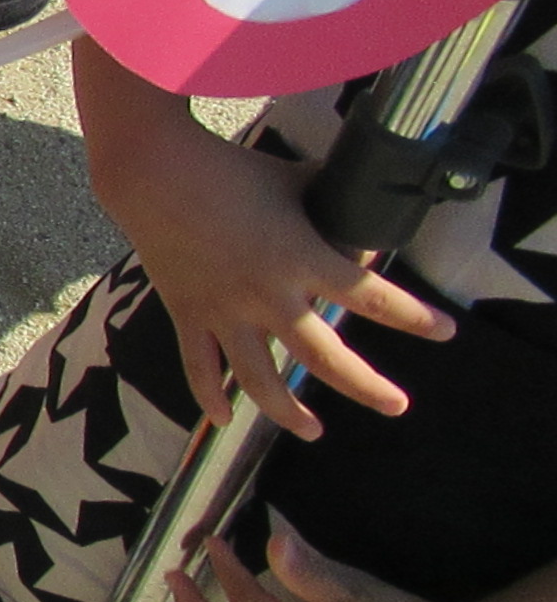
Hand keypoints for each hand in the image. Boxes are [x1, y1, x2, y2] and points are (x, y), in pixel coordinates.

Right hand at [95, 111, 450, 438]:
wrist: (156, 175)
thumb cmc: (231, 169)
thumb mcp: (294, 179)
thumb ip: (329, 197)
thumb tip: (357, 200)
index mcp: (302, 260)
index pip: (372, 298)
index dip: (415, 318)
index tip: (445, 332)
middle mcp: (268, 297)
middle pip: (325, 360)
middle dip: (367, 387)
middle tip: (396, 405)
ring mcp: (225, 313)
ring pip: (261, 381)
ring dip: (289, 413)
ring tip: (313, 431)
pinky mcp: (188, 314)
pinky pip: (198, 367)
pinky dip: (208, 396)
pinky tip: (224, 418)